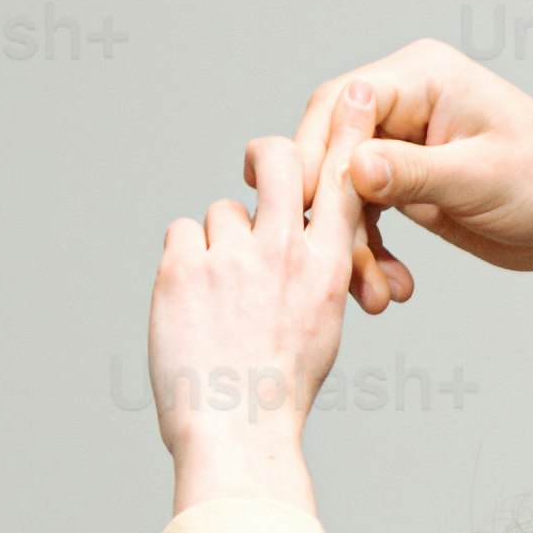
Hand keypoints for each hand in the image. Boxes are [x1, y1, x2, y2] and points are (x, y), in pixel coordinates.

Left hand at [147, 77, 380, 516]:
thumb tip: (290, 243)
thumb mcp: (320, 329)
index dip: (347, 136)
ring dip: (216, 245)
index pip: (344, 184)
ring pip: (221, 213)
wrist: (235, 432)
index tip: (352, 101)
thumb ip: (312, 276)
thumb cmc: (276, 392)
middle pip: (280, 161)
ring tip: (217, 299)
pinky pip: (180, 234)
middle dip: (269, 156)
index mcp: (325, 269)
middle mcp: (283, 252)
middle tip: (258, 167)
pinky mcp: (183, 267)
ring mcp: (231, 257)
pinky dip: (182, 262)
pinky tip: (189, 302)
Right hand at [310, 38, 532, 389]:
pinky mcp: (404, 181)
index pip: (343, 103)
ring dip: (348, 241)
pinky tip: (387, 285)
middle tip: (332, 263)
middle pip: (333, 146)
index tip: (309, 208)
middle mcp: (404, 101)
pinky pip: (362, 212)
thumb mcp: (480, 177)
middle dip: (330, 209)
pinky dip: (367, 251)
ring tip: (371, 292)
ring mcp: (402, 142)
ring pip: (342, 188)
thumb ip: (413, 172)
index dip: (318, 154)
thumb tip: (353, 167)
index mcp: (421, 76)